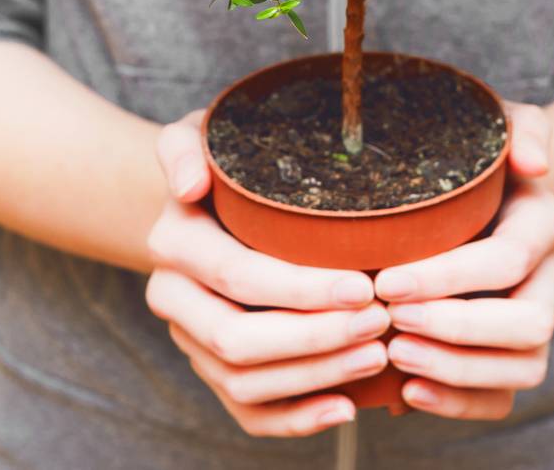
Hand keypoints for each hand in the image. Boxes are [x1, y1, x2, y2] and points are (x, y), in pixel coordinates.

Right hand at [145, 110, 390, 436]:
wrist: (207, 197)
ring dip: (316, 376)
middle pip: (236, 340)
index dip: (300, 288)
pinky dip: (296, 419)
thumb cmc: (226, 160)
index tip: (364, 284)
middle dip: (315, 338)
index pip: (237, 275)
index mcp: (175, 242)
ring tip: (378, 355)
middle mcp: (173, 298)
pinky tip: (347, 407)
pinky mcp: (214, 370)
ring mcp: (192, 341)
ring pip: (244, 383)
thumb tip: (188, 185)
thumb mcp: (203, 134)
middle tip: (381, 322)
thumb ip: (186, 147)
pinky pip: (248, 413)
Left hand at [376, 101, 553, 419]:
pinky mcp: (512, 360)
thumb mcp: (494, 122)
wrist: (472, 195)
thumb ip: (521, 127)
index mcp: (543, 225)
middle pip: (528, 324)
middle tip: (390, 319)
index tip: (387, 280)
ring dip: (457, 370)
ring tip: (395, 355)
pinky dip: (458, 405)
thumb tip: (535, 163)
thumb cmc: (471, 156)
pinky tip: (407, 391)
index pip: (507, 260)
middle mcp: (549, 279)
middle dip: (457, 328)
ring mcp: (535, 325)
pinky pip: (502, 399)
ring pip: (523, 368)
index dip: (449, 277)